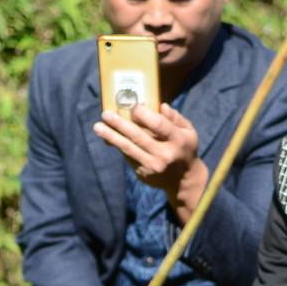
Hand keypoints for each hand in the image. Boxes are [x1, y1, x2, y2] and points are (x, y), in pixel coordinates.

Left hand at [93, 104, 206, 221]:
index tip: (133, 106)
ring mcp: (153, 166)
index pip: (159, 125)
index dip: (144, 115)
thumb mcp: (188, 132)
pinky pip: (128, 156)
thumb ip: (175, 118)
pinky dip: (118, 145)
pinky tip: (107, 137)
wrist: (183, 180)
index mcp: (178, 141)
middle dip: (120, 125)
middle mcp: (165, 155)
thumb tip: (161, 106)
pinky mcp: (143, 173)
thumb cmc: (184, 148)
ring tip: (98, 127)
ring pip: (129, 149)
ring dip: (111, 137)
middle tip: (106, 114)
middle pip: (139, 137)